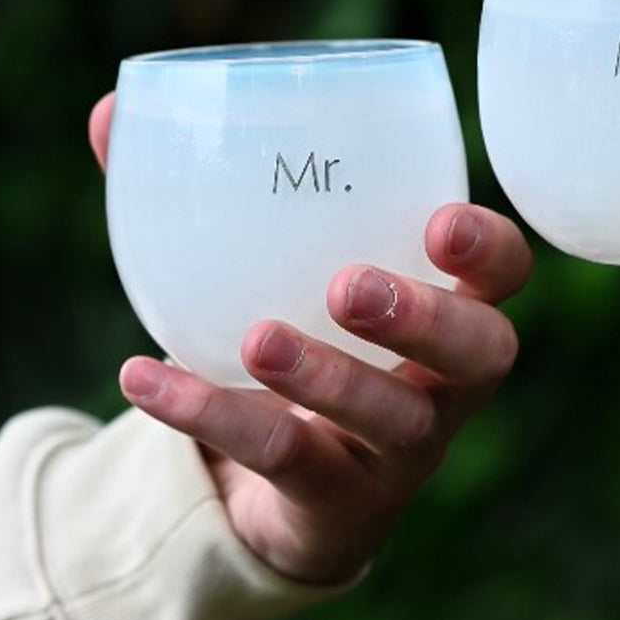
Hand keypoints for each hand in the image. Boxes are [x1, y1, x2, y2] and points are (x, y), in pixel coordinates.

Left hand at [90, 94, 531, 583]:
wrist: (279, 488)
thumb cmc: (294, 339)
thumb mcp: (270, 274)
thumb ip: (206, 199)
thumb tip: (114, 117)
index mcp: (448, 306)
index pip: (504, 275)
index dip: (490, 250)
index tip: (439, 221)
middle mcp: (447, 382)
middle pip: (484, 353)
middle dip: (428, 317)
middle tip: (348, 286)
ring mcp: (403, 450)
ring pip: (399, 421)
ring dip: (331, 378)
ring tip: (259, 340)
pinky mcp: (342, 503)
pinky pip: (289, 463)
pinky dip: (215, 416)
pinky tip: (147, 378)